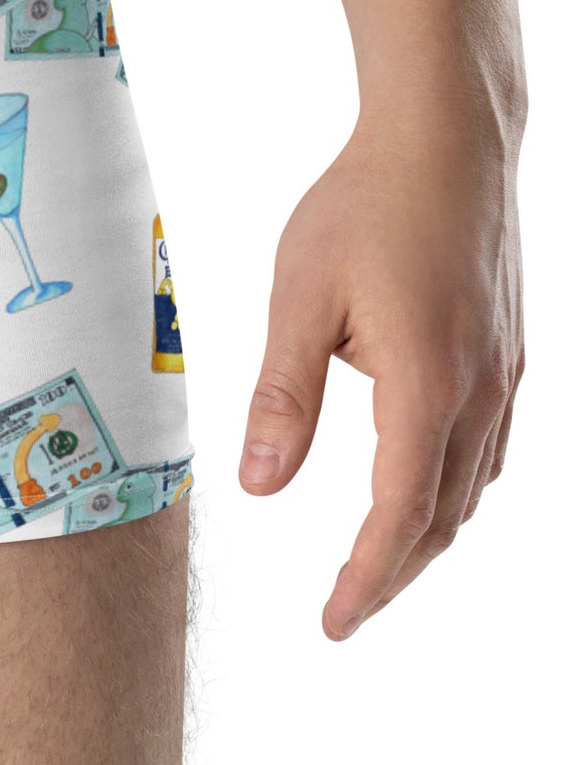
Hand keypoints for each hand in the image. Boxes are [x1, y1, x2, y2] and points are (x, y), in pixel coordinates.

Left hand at [239, 109, 523, 637]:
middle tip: (346, 612)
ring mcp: (504, 371)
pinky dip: (453, 488)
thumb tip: (258, 485)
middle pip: (442, 515)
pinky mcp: (507, 350)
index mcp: (426, 386)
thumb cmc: (364, 207)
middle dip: (393, 572)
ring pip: (472, 486)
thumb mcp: (300, 299)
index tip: (332, 623)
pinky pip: (489, 446)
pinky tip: (424, 489)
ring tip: (376, 567)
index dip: (365, 576)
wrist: (448, 140)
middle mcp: (480, 390)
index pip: (398, 514)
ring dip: (427, 536)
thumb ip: (281, 397)